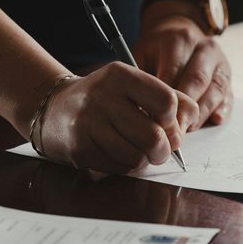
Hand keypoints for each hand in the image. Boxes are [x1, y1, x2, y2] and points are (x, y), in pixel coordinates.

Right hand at [36, 62, 198, 173]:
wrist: (54, 108)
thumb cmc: (104, 99)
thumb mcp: (133, 86)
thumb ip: (169, 98)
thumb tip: (189, 123)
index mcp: (120, 75)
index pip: (167, 101)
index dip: (173, 119)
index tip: (165, 123)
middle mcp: (102, 96)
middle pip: (154, 136)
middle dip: (163, 150)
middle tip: (159, 149)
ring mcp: (88, 123)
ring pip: (136, 157)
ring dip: (142, 160)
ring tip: (135, 150)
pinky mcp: (79, 148)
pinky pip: (117, 168)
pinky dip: (123, 166)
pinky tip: (114, 153)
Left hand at [133, 13, 232, 129]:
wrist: (177, 33)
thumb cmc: (155, 50)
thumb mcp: (141, 54)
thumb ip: (141, 78)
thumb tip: (140, 109)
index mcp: (180, 40)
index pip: (174, 72)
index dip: (165, 99)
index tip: (154, 119)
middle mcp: (205, 48)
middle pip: (197, 81)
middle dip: (184, 109)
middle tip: (172, 131)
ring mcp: (220, 62)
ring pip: (215, 90)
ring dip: (201, 114)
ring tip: (186, 130)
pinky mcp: (228, 76)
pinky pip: (228, 95)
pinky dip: (222, 109)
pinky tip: (214, 120)